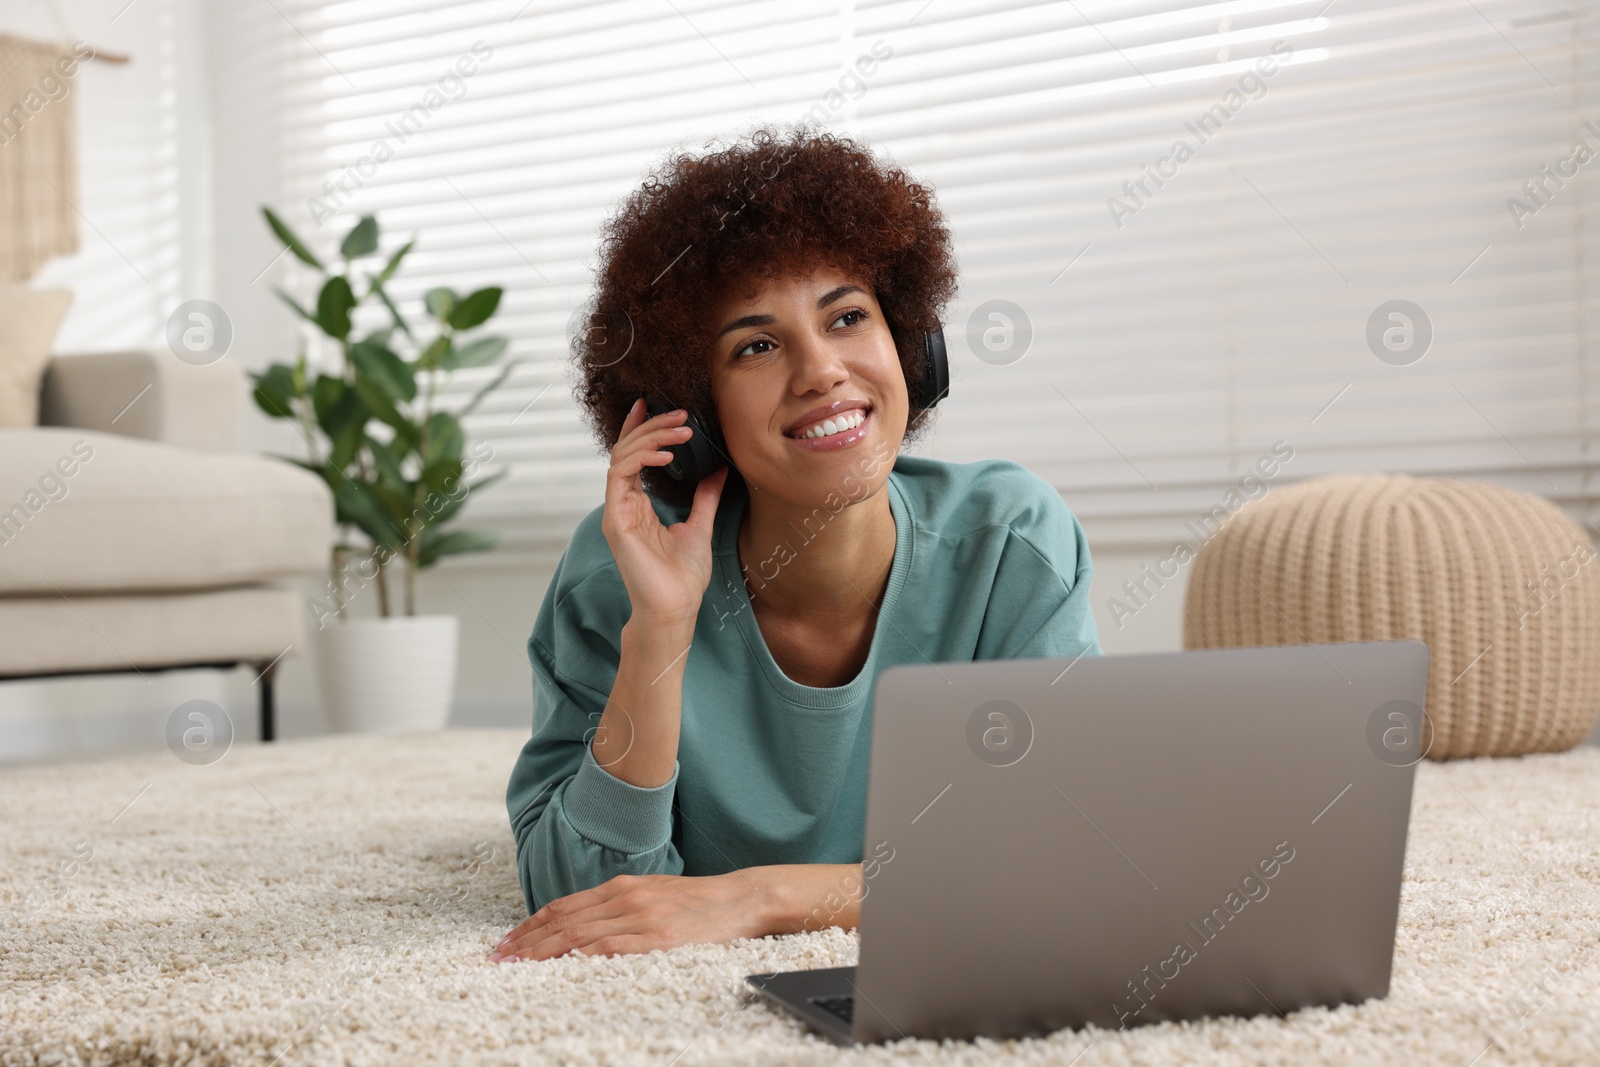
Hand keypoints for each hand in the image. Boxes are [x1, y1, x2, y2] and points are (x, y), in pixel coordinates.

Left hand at [488, 872, 775, 961]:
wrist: (740, 899)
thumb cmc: (698, 902)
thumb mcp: (652, 894)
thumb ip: (619, 904)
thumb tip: (583, 923)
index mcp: (622, 886)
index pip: (564, 906)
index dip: (531, 924)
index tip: (507, 941)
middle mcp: (625, 898)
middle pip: (563, 921)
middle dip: (526, 940)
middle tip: (497, 957)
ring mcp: (641, 917)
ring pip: (579, 935)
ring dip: (542, 951)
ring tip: (515, 965)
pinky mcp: (659, 938)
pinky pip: (612, 947)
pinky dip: (582, 955)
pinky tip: (561, 965)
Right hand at [603, 398, 729, 625]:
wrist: (676, 608)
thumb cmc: (683, 577)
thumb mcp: (700, 526)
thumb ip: (705, 497)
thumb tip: (718, 469)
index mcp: (639, 505)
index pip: (634, 457)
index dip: (641, 429)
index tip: (656, 405)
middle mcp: (624, 504)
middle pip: (627, 450)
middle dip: (653, 427)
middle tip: (680, 415)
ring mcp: (617, 511)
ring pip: (622, 457)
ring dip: (651, 437)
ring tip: (680, 430)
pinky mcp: (615, 520)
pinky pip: (619, 477)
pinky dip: (640, 459)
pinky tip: (666, 456)